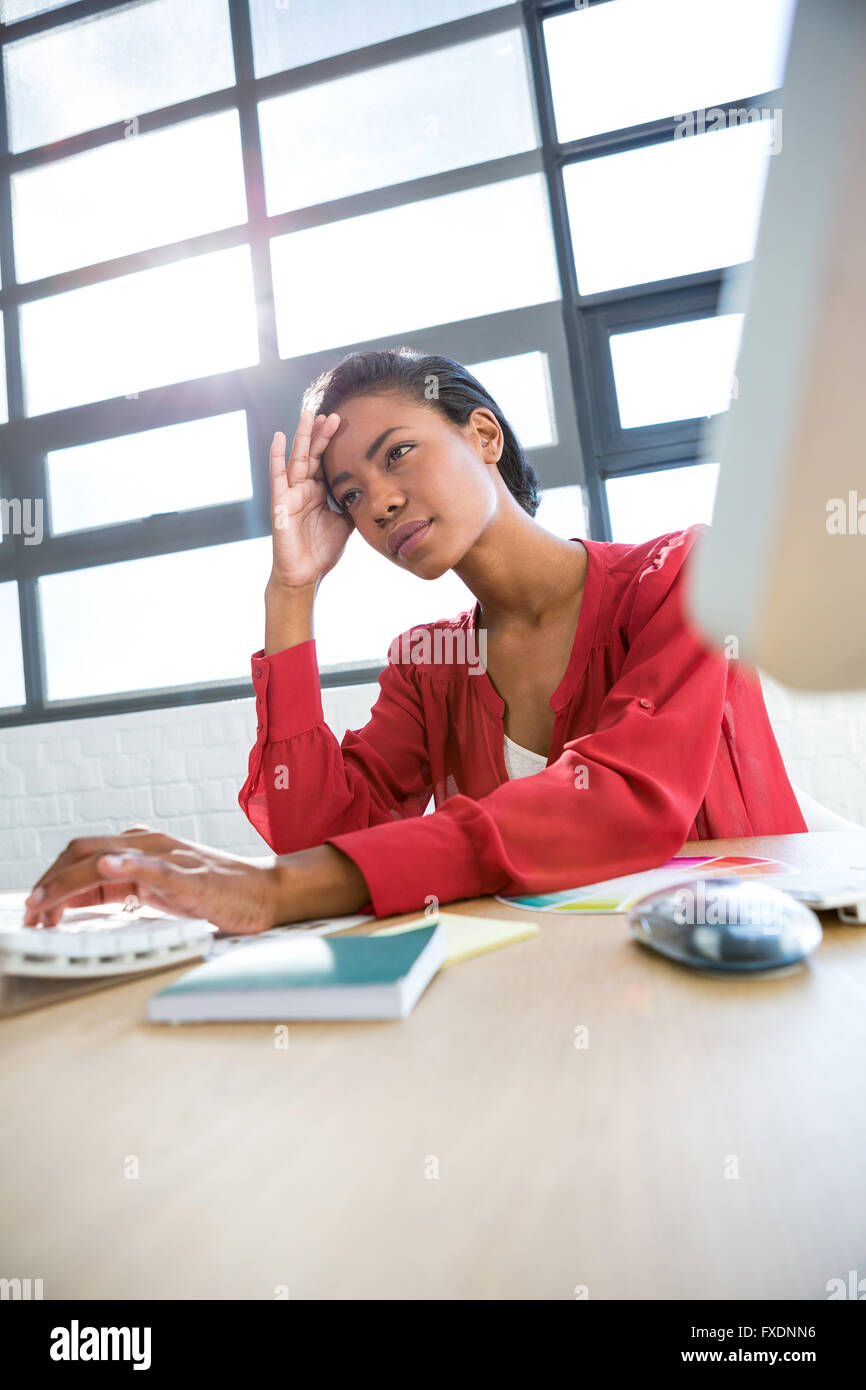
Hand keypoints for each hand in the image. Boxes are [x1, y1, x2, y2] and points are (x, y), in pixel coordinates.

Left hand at [21, 826, 285, 934]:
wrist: (266, 892)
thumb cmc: (218, 893)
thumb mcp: (160, 890)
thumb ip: (126, 886)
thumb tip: (81, 899)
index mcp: (142, 848)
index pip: (82, 854)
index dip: (52, 878)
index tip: (35, 908)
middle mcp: (150, 845)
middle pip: (83, 851)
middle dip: (50, 880)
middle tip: (31, 911)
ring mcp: (170, 858)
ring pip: (107, 858)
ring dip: (69, 880)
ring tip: (45, 901)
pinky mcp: (190, 876)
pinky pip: (154, 868)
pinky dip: (128, 866)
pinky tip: (109, 868)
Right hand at [269, 407, 352, 590]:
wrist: (306, 575)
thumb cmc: (322, 551)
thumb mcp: (345, 523)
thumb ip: (351, 504)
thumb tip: (368, 491)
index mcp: (317, 493)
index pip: (325, 461)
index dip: (332, 443)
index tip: (342, 423)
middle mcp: (303, 489)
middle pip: (312, 455)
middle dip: (321, 434)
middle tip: (330, 413)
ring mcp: (290, 494)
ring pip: (297, 459)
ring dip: (302, 436)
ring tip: (307, 414)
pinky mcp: (280, 503)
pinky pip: (278, 476)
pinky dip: (277, 456)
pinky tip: (278, 437)